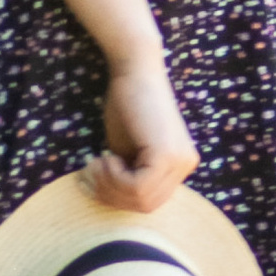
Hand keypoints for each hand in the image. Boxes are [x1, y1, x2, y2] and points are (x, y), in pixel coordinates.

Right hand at [91, 45, 195, 211]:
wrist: (133, 70)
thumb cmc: (126, 104)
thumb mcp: (127, 150)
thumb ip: (127, 175)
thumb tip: (111, 201)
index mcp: (179, 165)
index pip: (149, 200)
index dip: (117, 197)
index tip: (92, 179)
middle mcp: (186, 164)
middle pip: (146, 205)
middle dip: (111, 195)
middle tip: (89, 173)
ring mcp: (180, 160)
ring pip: (142, 199)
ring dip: (110, 186)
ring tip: (96, 162)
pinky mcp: (167, 155)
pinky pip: (138, 188)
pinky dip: (115, 178)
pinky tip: (107, 157)